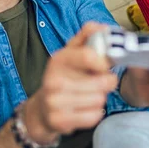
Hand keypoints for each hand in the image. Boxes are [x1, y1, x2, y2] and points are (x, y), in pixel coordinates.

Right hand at [25, 22, 116, 142]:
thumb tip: (102, 26)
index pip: (89, 55)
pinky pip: (94, 116)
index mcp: (59, 59)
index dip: (104, 62)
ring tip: (90, 95)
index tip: (105, 66)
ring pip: (99, 100)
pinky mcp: (59, 121)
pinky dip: (95, 113)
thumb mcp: (71, 53)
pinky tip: (85, 109)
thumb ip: (87, 37)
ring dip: (100, 98)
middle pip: (100, 82)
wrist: (42, 109)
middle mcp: (53, 80)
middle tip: (100, 82)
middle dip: (106, 83)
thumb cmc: (64, 77)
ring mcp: (54, 102)